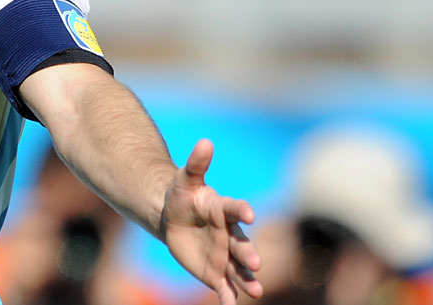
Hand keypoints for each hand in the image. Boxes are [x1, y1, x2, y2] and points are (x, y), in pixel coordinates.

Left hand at [161, 139, 261, 304]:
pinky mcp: (216, 271)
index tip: (248, 215)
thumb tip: (205, 142)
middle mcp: (229, 234)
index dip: (241, 211)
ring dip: (248, 279)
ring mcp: (224, 254)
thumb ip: (196, 164)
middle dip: (249, 254)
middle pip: (241, 244)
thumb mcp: (184, 179)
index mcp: (222, 210)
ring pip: (239, 268)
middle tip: (256, 263)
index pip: (235, 209)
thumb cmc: (183, 196)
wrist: (175, 219)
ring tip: (256, 291)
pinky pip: (224, 285)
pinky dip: (228, 296)